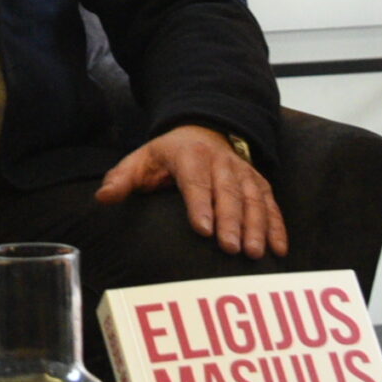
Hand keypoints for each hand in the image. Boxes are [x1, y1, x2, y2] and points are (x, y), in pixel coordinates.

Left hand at [94, 124, 287, 258]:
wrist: (203, 129)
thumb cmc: (167, 155)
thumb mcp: (141, 160)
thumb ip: (122, 179)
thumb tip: (103, 199)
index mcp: (189, 156)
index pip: (195, 182)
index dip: (200, 205)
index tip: (203, 230)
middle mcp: (220, 162)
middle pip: (228, 192)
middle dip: (231, 221)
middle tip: (231, 249)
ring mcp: (243, 172)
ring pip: (253, 199)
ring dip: (257, 226)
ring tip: (255, 252)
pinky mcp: (258, 182)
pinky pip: (271, 203)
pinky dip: (277, 226)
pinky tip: (279, 249)